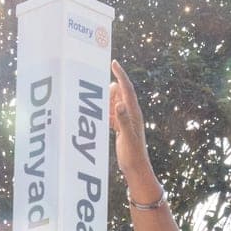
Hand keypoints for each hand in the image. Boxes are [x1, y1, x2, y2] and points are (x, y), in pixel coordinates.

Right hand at [108, 63, 161, 202]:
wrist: (136, 168)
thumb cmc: (133, 154)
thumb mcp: (127, 136)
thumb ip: (122, 120)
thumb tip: (119, 103)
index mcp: (133, 112)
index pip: (126, 89)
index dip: (120, 74)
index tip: (113, 62)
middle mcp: (131, 114)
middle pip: (120, 93)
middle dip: (110, 87)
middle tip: (97, 84)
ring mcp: (126, 121)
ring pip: (115, 103)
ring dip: (106, 99)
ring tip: (95, 97)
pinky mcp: (121, 128)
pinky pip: (112, 114)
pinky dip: (105, 111)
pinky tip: (97, 112)